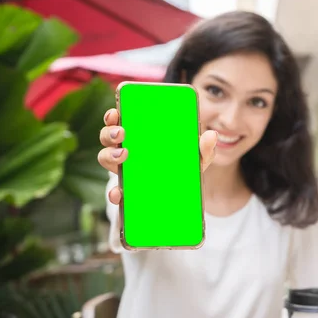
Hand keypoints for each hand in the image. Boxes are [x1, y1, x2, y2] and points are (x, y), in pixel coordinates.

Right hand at [98, 108, 217, 204]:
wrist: (179, 205)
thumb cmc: (182, 172)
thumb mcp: (195, 159)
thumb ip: (204, 149)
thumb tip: (212, 135)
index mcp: (140, 139)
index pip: (120, 122)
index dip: (113, 116)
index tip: (116, 112)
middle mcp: (126, 153)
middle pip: (108, 137)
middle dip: (109, 132)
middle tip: (121, 133)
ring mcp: (124, 173)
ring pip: (105, 159)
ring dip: (109, 156)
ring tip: (123, 156)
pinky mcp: (126, 195)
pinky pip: (114, 193)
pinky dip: (115, 193)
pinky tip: (120, 193)